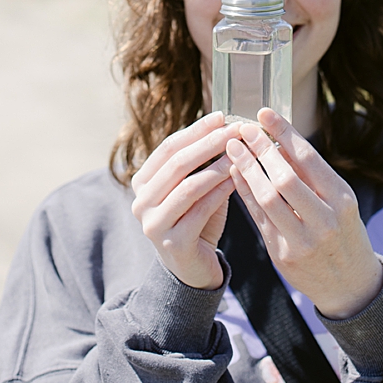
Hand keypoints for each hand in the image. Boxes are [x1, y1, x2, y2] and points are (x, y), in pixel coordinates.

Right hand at [130, 111, 237, 289]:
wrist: (193, 267)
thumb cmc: (198, 217)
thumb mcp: (196, 185)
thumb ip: (201, 160)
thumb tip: (224, 122)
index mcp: (143, 183)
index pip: (168, 148)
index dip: (196, 130)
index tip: (222, 115)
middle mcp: (140, 202)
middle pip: (177, 164)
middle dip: (210, 143)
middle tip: (236, 129)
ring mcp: (153, 224)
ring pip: (189, 186)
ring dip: (218, 166)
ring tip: (241, 152)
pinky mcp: (172, 243)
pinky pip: (201, 210)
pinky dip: (221, 191)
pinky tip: (239, 178)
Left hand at [227, 109, 382, 320]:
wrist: (350, 284)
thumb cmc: (344, 232)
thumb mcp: (341, 202)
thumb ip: (312, 178)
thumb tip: (278, 142)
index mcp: (342, 200)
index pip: (308, 159)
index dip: (284, 133)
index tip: (264, 114)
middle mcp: (324, 220)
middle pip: (285, 178)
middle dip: (260, 150)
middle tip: (243, 129)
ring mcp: (302, 241)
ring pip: (267, 199)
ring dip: (247, 170)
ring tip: (234, 149)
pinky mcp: (283, 255)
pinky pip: (259, 219)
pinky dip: (246, 194)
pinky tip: (235, 176)